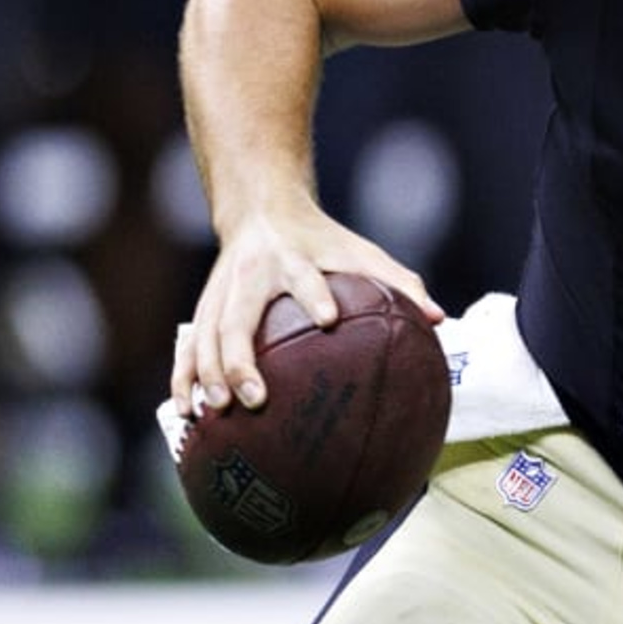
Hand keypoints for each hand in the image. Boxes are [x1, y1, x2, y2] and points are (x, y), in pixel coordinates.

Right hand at [171, 196, 440, 415]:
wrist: (262, 210)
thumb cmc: (321, 241)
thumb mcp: (359, 252)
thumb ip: (399, 282)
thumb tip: (439, 319)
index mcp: (292, 259)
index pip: (304, 277)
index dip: (314, 295)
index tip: (328, 319)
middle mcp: (250, 277)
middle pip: (236, 318)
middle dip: (241, 359)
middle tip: (255, 398)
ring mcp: (219, 294)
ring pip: (203, 337)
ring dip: (206, 375)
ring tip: (215, 413)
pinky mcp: (203, 308)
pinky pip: (187, 348)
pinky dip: (183, 378)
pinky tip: (186, 414)